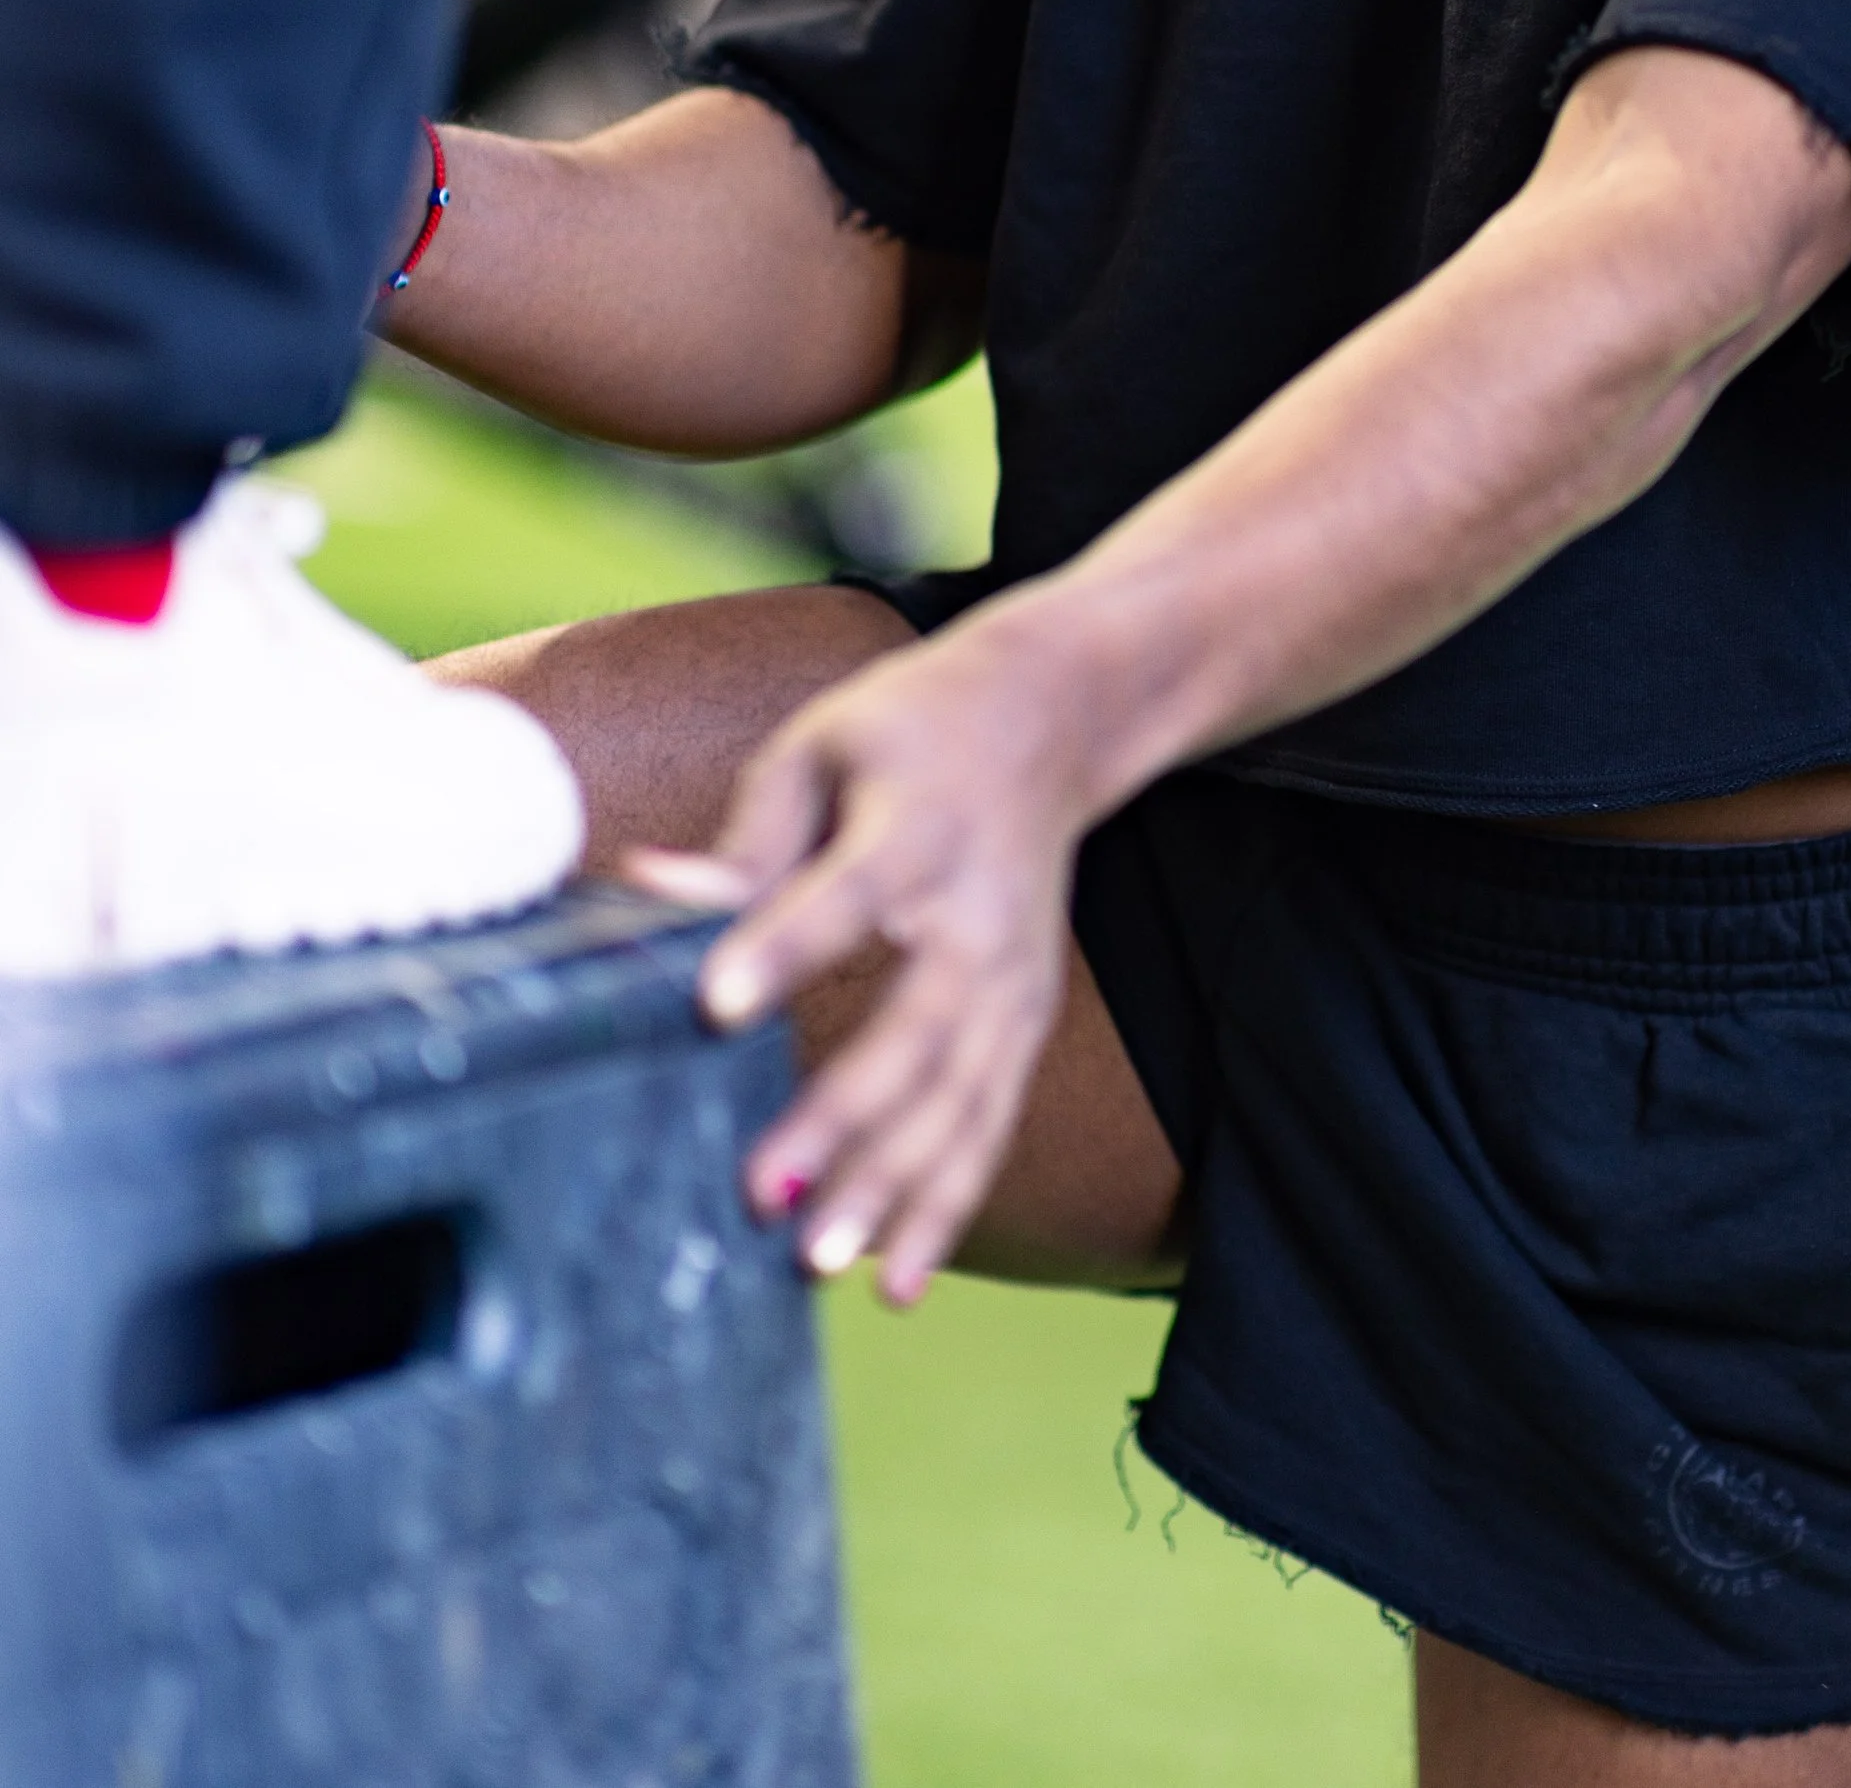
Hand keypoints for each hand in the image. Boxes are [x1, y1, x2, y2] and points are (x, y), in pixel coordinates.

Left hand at [627, 619, 1091, 1305]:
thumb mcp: (821, 750)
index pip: (848, 891)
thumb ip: (746, 839)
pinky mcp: (1028, 1018)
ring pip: (958, 1098)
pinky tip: (895, 1281)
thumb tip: (646, 888)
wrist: (1050, 722)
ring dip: (892, 1187)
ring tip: (820, 1261)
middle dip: (842, 1117)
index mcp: (915, 825)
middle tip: (764, 1193)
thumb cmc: (907, 733)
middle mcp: (976, 912)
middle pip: (915, 1027)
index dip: (785, 947)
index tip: (717, 1006)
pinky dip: (947, 1205)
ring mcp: (1013, 977)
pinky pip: (990, 1125)